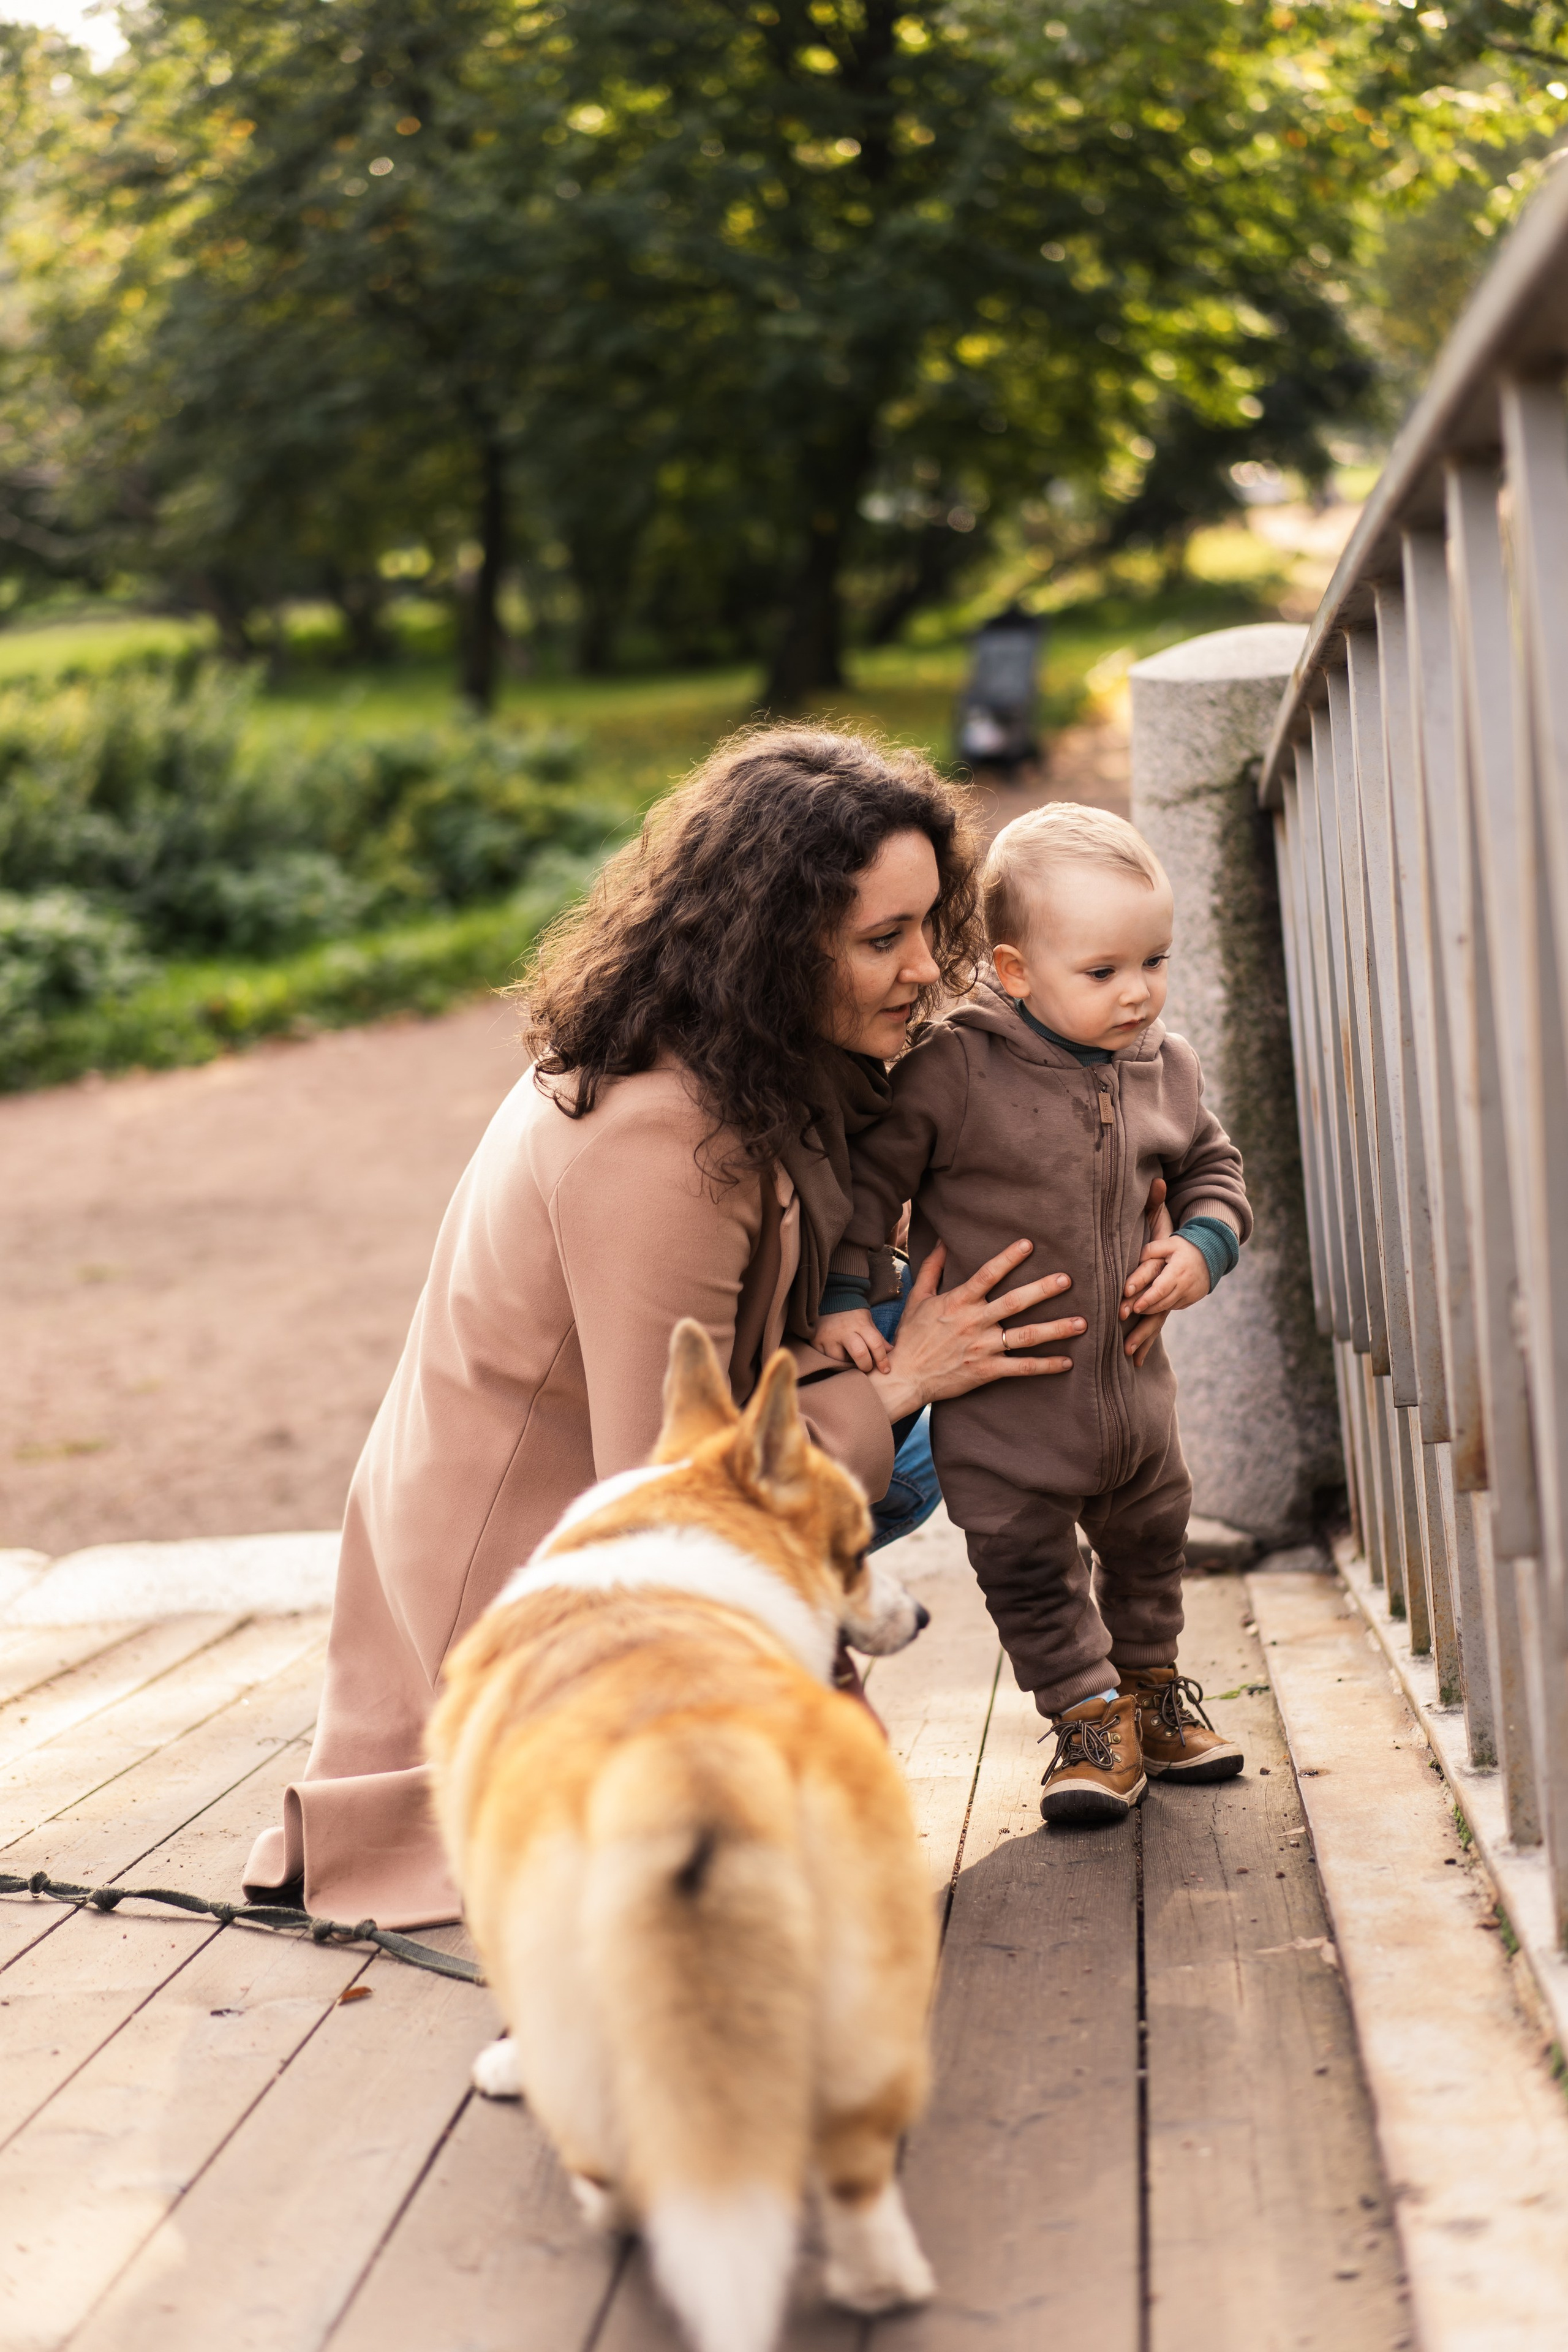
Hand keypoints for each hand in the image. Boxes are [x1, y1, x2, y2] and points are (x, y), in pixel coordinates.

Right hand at [816, 1306, 890, 1374]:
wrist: (831, 1300)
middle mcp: (844, 1330)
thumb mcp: (868, 1321)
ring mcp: (828, 1336)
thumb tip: (891, 1351)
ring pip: (840, 1361)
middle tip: (866, 1367)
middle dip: (866, 1366)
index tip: (885, 1369)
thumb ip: (878, 1337)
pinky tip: (838, 1357)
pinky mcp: (816, 1341)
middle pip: (859, 1354)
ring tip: (849, 1359)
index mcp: (860, 1324)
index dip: (882, 1359)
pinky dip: (834, 1362)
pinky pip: (826, 1360)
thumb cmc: (853, 1314)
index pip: (875, 1344)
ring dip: (847, 1365)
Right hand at [865, 1239, 1085, 1423]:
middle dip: (1042, 1290)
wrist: (905, 1377)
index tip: (1029, 1244)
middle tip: (1067, 1280)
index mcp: (958, 1301)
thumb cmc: (911, 1336)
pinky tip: (1068, 1362)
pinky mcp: (987, 1371)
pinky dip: (1046, 1366)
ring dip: (1055, 1329)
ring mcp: (982, 1348)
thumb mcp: (918, 1298)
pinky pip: (1022, 1368)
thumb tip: (942, 1240)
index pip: (987, 1275)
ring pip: (1025, 1337)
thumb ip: (932, 1268)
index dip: (1008, 1258)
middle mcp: (974, 1323)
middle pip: (1014, 1303)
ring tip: (1082, 1323)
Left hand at [1114, 1175, 1176, 1364]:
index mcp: (1174, 1269)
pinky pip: (1157, 1327)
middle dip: (1140, 1324)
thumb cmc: (1180, 1241)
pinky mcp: (1171, 1309)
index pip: (1158, 1282)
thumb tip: (1155, 1183)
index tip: (1129, 1303)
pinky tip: (1136, 1362)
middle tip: (1123, 1339)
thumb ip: (1156, 1208)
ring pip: (1157, 1322)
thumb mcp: (1167, 1225)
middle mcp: (1176, 1289)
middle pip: (1157, 1308)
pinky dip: (1147, 1344)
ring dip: (1143, 1339)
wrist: (1208, 1257)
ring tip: (1128, 1355)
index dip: (1144, 1292)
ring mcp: (1175, 1302)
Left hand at [1122, 1234, 1210, 1320]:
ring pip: (1169, 1307)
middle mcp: (1186, 1285)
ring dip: (1154, 1310)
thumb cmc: (1186, 1247)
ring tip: (1140, 1308)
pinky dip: (1165, 1306)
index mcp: (1178, 1271)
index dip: (1146, 1300)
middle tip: (1132, 1309)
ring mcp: (1191, 1294)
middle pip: (1163, 1303)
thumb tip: (1136, 1260)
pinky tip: (1154, 1304)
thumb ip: (1151, 1250)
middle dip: (1146, 1308)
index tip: (1135, 1307)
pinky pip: (1176, 1306)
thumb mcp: (1170, 1243)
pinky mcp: (1193, 1298)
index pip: (1160, 1290)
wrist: (1212, 1254)